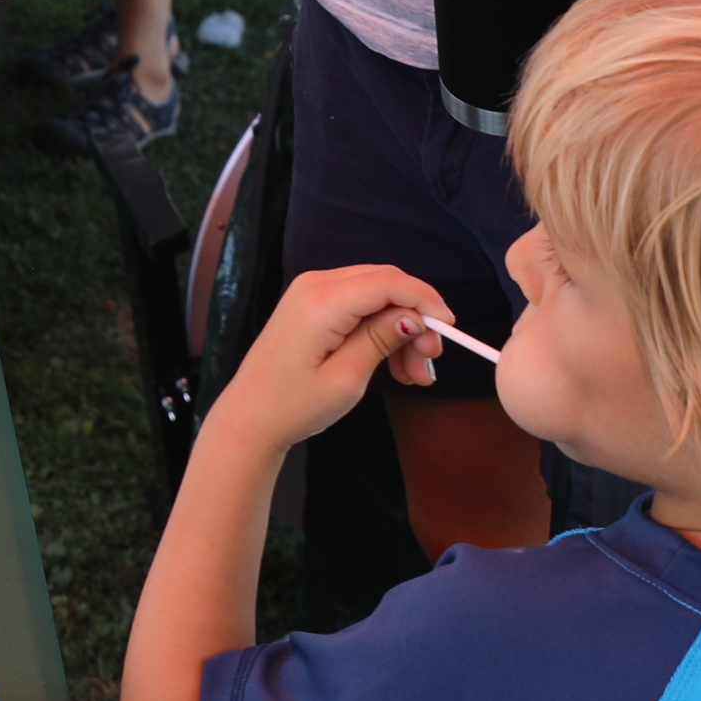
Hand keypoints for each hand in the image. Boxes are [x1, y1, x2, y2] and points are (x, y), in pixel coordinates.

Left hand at [215, 264, 456, 449]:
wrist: (250, 417)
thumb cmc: (293, 404)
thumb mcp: (347, 378)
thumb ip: (381, 339)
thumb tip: (414, 315)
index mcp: (321, 302)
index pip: (389, 283)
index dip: (426, 301)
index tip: (449, 329)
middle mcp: (314, 285)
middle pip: (385, 284)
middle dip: (416, 318)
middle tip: (431, 361)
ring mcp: (310, 292)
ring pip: (376, 295)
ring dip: (401, 329)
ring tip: (414, 375)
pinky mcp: (312, 304)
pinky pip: (359, 305)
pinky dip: (381, 329)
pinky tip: (395, 366)